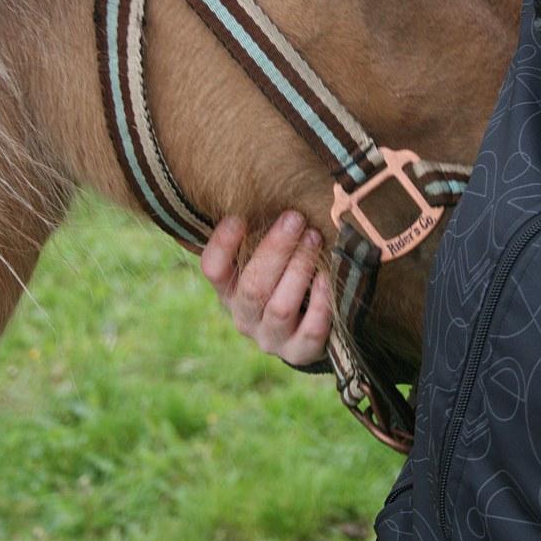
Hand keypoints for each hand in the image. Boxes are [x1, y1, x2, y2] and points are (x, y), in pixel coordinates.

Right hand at [200, 211, 332, 364]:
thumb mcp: (266, 258)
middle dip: (276, 249)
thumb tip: (264, 188)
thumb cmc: (284, 278)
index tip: (240, 218)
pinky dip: (320, 301)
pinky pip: (310, 330)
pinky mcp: (300, 352)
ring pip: (280, 306)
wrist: (305, 329)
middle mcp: (244, 317)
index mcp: (229, 290)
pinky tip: (327, 277)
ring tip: (314, 239)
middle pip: (253, 285)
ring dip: (298, 270)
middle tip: (295, 219)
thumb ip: (260, 234)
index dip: (223, 245)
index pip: (213, 269)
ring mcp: (271, 338)